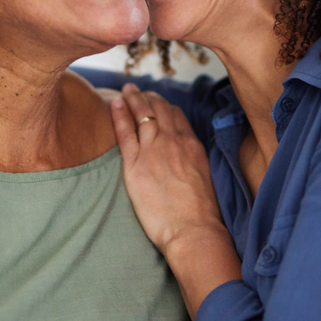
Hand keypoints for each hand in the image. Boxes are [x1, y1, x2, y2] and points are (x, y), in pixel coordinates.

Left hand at [111, 84, 240, 317]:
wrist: (193, 231)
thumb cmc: (201, 215)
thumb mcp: (205, 179)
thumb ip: (194, 163)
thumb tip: (188, 161)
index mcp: (192, 146)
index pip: (177, 116)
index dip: (165, 106)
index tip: (158, 102)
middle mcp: (174, 143)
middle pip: (160, 110)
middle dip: (148, 96)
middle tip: (137, 89)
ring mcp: (154, 152)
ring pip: (143, 115)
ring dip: (133, 98)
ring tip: (126, 90)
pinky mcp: (136, 165)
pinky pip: (125, 133)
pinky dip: (119, 115)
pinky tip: (114, 104)